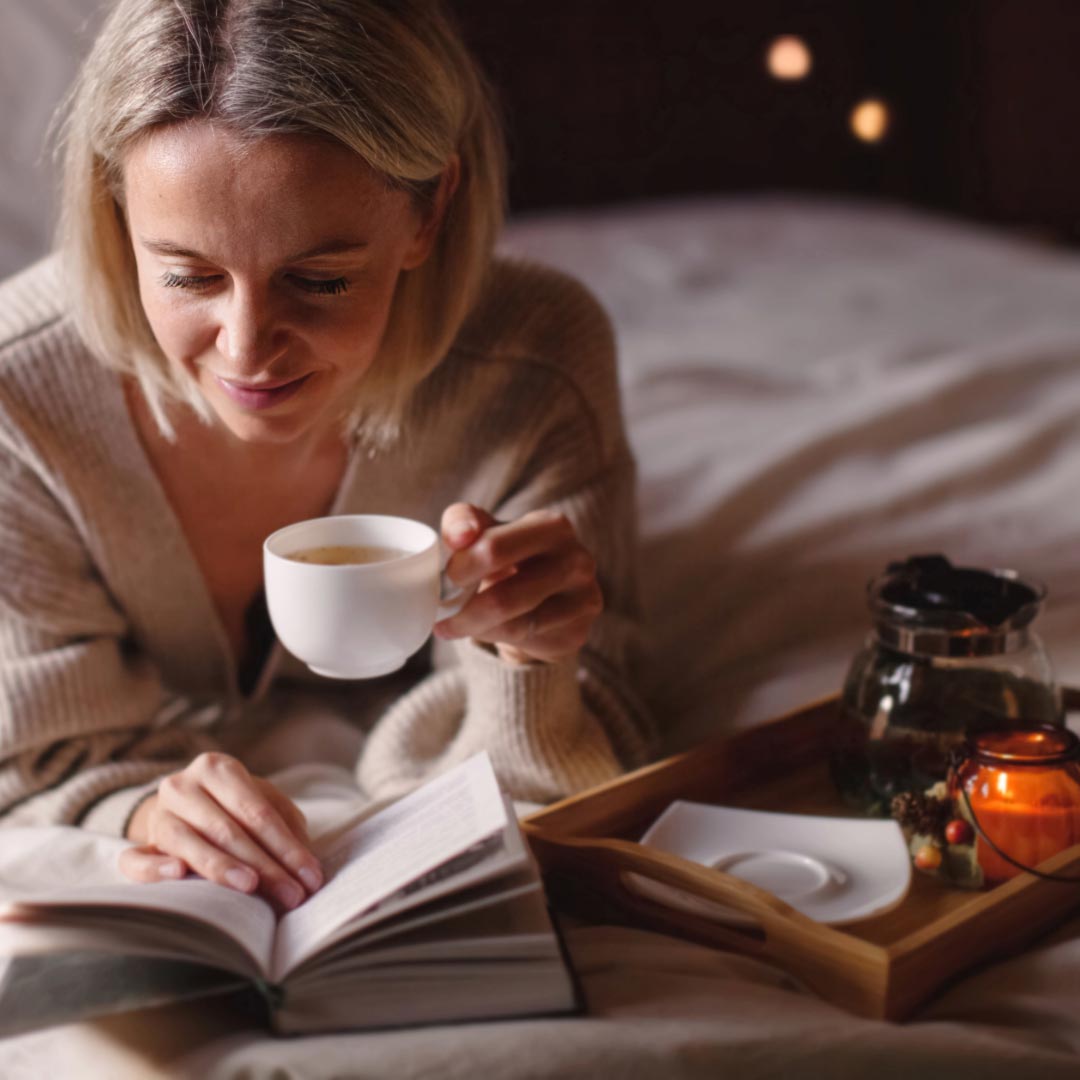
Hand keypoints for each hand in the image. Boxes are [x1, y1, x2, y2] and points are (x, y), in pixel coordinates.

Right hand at [119, 753, 322, 912]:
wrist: (186, 805)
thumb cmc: (236, 806)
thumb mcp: (265, 802)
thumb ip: (286, 825)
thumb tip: (305, 864)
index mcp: (217, 768)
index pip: (257, 811)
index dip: (287, 847)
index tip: (310, 877)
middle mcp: (183, 786)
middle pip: (228, 829)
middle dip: (265, 866)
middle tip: (292, 895)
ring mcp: (157, 815)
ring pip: (187, 842)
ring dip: (221, 868)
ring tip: (250, 887)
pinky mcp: (137, 844)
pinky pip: (136, 858)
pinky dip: (154, 867)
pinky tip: (177, 873)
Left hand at [434, 503, 602, 663]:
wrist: (547, 593)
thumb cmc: (509, 555)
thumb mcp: (484, 529)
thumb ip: (463, 521)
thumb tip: (458, 537)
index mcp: (552, 527)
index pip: (494, 548)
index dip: (461, 567)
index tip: (444, 577)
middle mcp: (576, 561)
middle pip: (504, 597)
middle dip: (463, 608)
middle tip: (441, 609)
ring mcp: (582, 600)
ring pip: (512, 625)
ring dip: (472, 627)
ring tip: (451, 623)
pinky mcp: (576, 633)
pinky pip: (523, 641)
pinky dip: (492, 637)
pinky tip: (480, 630)